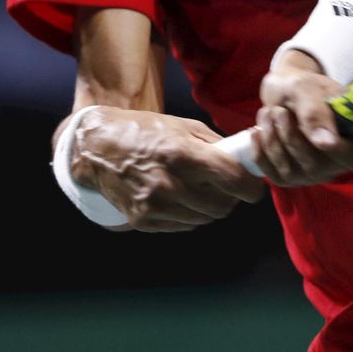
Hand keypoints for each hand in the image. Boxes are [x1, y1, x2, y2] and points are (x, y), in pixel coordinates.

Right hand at [66, 107, 265, 231]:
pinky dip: (190, 215)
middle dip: (231, 198)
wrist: (99, 148)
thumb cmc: (144, 131)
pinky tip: (180, 198)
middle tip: (227, 187)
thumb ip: (216, 145)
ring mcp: (154, 205)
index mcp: (182, 154)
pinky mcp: (143, 220)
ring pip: (205, 219)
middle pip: (222, 206)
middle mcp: (168, 183)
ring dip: (210, 207)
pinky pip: (184, 226)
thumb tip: (245, 160)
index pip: (233, 181)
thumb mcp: (183, 126)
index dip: (251, 187)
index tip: (254, 186)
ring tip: (200, 190)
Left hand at [251, 49, 352, 186]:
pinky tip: (257, 132)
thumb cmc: (303, 87)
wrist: (284, 91)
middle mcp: (338, 162)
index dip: (331, 147)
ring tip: (268, 113)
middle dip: (290, 136)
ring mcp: (315, 173)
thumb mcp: (307, 89)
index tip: (304, 124)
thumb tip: (327, 143)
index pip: (352, 157)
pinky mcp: (292, 177)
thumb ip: (316, 112)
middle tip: (278, 111)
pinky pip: (275, 175)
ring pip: (292, 172)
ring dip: (273, 141)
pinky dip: (261, 153)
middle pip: (316, 166)